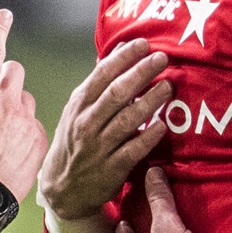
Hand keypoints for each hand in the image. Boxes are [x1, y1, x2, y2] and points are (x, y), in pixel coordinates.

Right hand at [0, 8, 46, 198]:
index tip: (4, 14)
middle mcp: (7, 102)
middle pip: (14, 71)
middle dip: (5, 77)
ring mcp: (26, 120)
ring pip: (25, 99)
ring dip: (15, 106)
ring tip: (2, 132)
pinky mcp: (39, 138)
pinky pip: (33, 124)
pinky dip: (24, 131)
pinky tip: (13, 151)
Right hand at [38, 39, 172, 221]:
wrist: (63, 188)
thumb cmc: (75, 142)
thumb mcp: (78, 110)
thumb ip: (99, 83)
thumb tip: (120, 49)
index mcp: (79, 105)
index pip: (102, 75)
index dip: (123, 58)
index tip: (143, 44)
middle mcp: (87, 123)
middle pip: (116, 93)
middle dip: (140, 73)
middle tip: (161, 58)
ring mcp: (99, 147)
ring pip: (126, 120)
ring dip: (149, 102)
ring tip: (168, 87)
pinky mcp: (112, 169)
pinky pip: (132, 150)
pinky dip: (147, 137)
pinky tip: (162, 126)